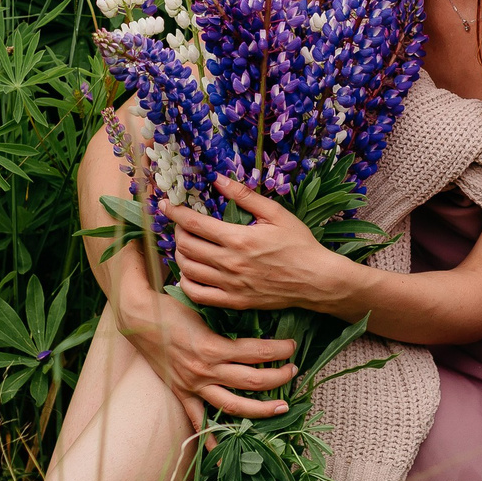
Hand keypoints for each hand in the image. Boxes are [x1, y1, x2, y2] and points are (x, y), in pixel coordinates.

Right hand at [109, 244, 298, 419]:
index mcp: (212, 346)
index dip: (277, 350)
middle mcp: (205, 370)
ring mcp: (193, 385)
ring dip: (260, 409)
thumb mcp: (198, 298)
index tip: (292, 345)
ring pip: (233, 405)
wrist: (134, 316)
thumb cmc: (166, 302)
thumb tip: (251, 285)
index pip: (255, 352)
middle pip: (252, 381)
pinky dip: (212, 435)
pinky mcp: (181, 392)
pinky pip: (198, 419)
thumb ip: (224, 297)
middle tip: (294, 372)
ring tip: (281, 408)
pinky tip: (226, 448)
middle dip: (278, 378)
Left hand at [170, 177, 355, 316]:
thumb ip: (245, 196)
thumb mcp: (276, 214)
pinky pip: (198, 294)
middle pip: (186, 246)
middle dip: (177, 231)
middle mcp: (230, 263)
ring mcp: (230, 285)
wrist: (316, 280)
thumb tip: (218, 179)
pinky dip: (186, 281)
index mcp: (239, 239)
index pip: (194, 223)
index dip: (175, 212)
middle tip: (180, 223)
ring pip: (188, 269)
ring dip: (180, 254)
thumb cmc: (299, 244)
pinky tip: (190, 271)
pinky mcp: (234, 301)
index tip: (166, 204)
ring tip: (184, 244)